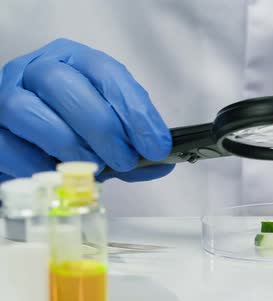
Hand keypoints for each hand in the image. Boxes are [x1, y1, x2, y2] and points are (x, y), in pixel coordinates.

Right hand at [0, 38, 173, 181]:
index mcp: (75, 61)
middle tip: (124, 159)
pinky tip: (58, 174)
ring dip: (67, 143)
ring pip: (26, 109)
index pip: (106, 73)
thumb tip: (163, 162)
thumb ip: (134, 144)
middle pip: (64, 85)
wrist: (32, 141)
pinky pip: (4, 143)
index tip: (156, 144)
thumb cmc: (75, 129)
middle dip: (102, 127)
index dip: (134, 110)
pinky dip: (34, 163)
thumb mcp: (110, 130)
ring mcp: (6, 95)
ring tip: (92, 166)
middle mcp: (37, 70)